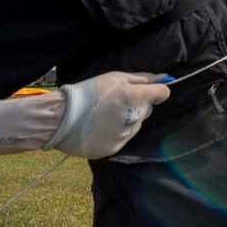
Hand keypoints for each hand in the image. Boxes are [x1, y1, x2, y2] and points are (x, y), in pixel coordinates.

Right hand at [42, 72, 170, 158]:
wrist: (60, 118)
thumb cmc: (89, 92)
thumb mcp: (115, 77)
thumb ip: (143, 79)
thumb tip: (165, 78)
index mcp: (136, 97)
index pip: (163, 93)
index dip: (156, 90)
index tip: (145, 91)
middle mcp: (134, 118)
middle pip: (147, 110)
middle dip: (138, 105)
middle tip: (116, 102)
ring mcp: (125, 136)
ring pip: (136, 125)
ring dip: (127, 119)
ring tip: (105, 115)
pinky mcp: (114, 149)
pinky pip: (124, 138)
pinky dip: (116, 133)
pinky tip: (101, 127)